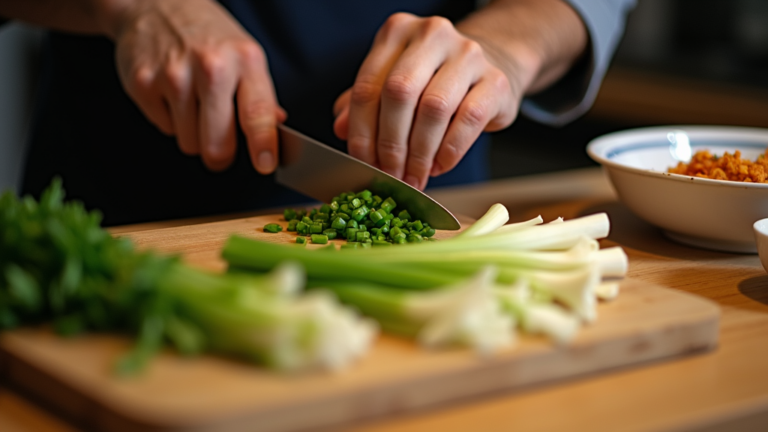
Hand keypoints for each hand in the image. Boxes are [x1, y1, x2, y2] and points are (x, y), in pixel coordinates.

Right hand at [111, 0, 284, 172]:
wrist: (154, 4)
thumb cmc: (206, 34)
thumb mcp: (244, 55)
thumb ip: (260, 96)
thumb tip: (276, 128)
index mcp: (244, 59)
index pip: (257, 114)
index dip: (263, 145)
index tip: (265, 163)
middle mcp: (211, 67)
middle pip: (217, 144)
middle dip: (221, 153)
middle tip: (221, 143)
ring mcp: (173, 76)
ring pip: (189, 143)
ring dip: (193, 134)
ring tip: (193, 103)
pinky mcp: (143, 84)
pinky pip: (165, 129)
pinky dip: (170, 120)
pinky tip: (172, 94)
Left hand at [332, 13, 517, 189]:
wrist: (488, 68)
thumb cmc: (432, 80)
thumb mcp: (392, 83)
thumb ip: (364, 103)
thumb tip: (341, 128)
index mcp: (397, 32)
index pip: (369, 85)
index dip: (362, 131)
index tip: (363, 162)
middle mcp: (432, 35)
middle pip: (400, 93)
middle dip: (391, 143)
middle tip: (390, 174)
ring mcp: (468, 55)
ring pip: (434, 108)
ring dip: (420, 153)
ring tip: (414, 176)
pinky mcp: (496, 81)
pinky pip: (468, 120)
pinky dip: (449, 150)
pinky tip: (439, 165)